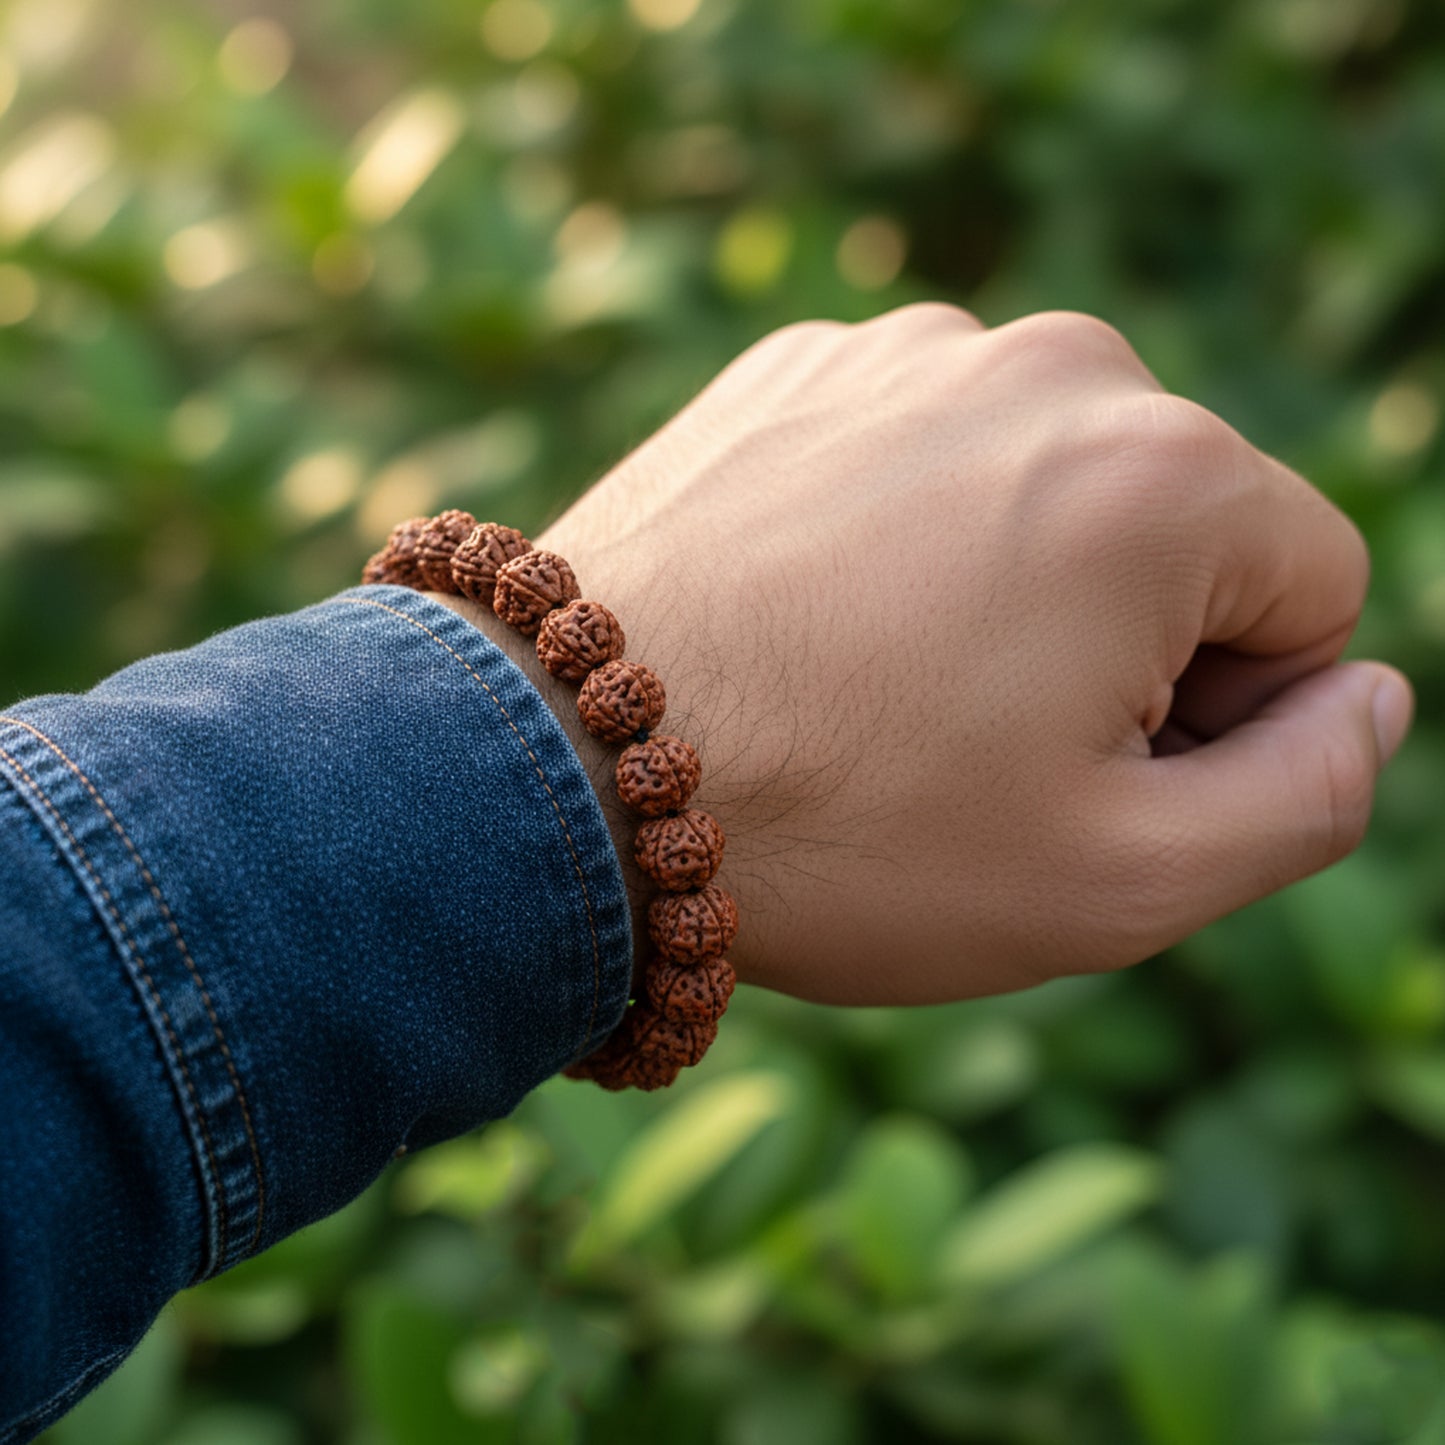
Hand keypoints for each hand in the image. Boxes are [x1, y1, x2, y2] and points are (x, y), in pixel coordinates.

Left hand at [532, 305, 1412, 1004]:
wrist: (562, 759)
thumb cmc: (848, 833)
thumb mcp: (1123, 879)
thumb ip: (1308, 794)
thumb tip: (1363, 696)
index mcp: (1167, 479)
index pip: (1309, 596)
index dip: (1224, 718)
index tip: (1084, 772)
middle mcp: (1049, 368)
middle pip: (1180, 529)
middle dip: (1119, 646)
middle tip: (966, 743)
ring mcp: (905, 354)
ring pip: (1045, 489)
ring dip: (1003, 592)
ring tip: (877, 685)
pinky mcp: (797, 368)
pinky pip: (920, 461)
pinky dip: (897, 542)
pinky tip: (810, 623)